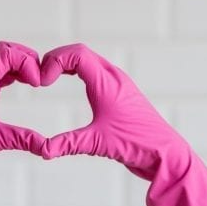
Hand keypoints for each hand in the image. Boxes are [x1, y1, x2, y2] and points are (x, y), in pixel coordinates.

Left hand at [0, 41, 44, 205]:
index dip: (26, 61)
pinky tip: (20, 86)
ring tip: (33, 80)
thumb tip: (48, 146)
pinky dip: (9, 75)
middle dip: (23, 57)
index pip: (4, 54)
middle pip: (1, 52)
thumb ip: (22, 139)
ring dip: (16, 65)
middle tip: (39, 75)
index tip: (38, 82)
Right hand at [38, 43, 206, 205]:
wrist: (166, 152)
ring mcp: (118, 84)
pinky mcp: (120, 93)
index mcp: (107, 82)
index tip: (42, 82)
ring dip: (68, 63)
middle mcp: (114, 77)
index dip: (54, 60)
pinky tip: (69, 82)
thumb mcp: (96, 143)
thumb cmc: (137, 144)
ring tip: (49, 77)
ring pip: (89, 60)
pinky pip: (95, 71)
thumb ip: (66, 144)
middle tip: (40, 76)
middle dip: (57, 59)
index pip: (77, 54)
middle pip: (80, 52)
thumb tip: (41, 149)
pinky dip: (78, 70)